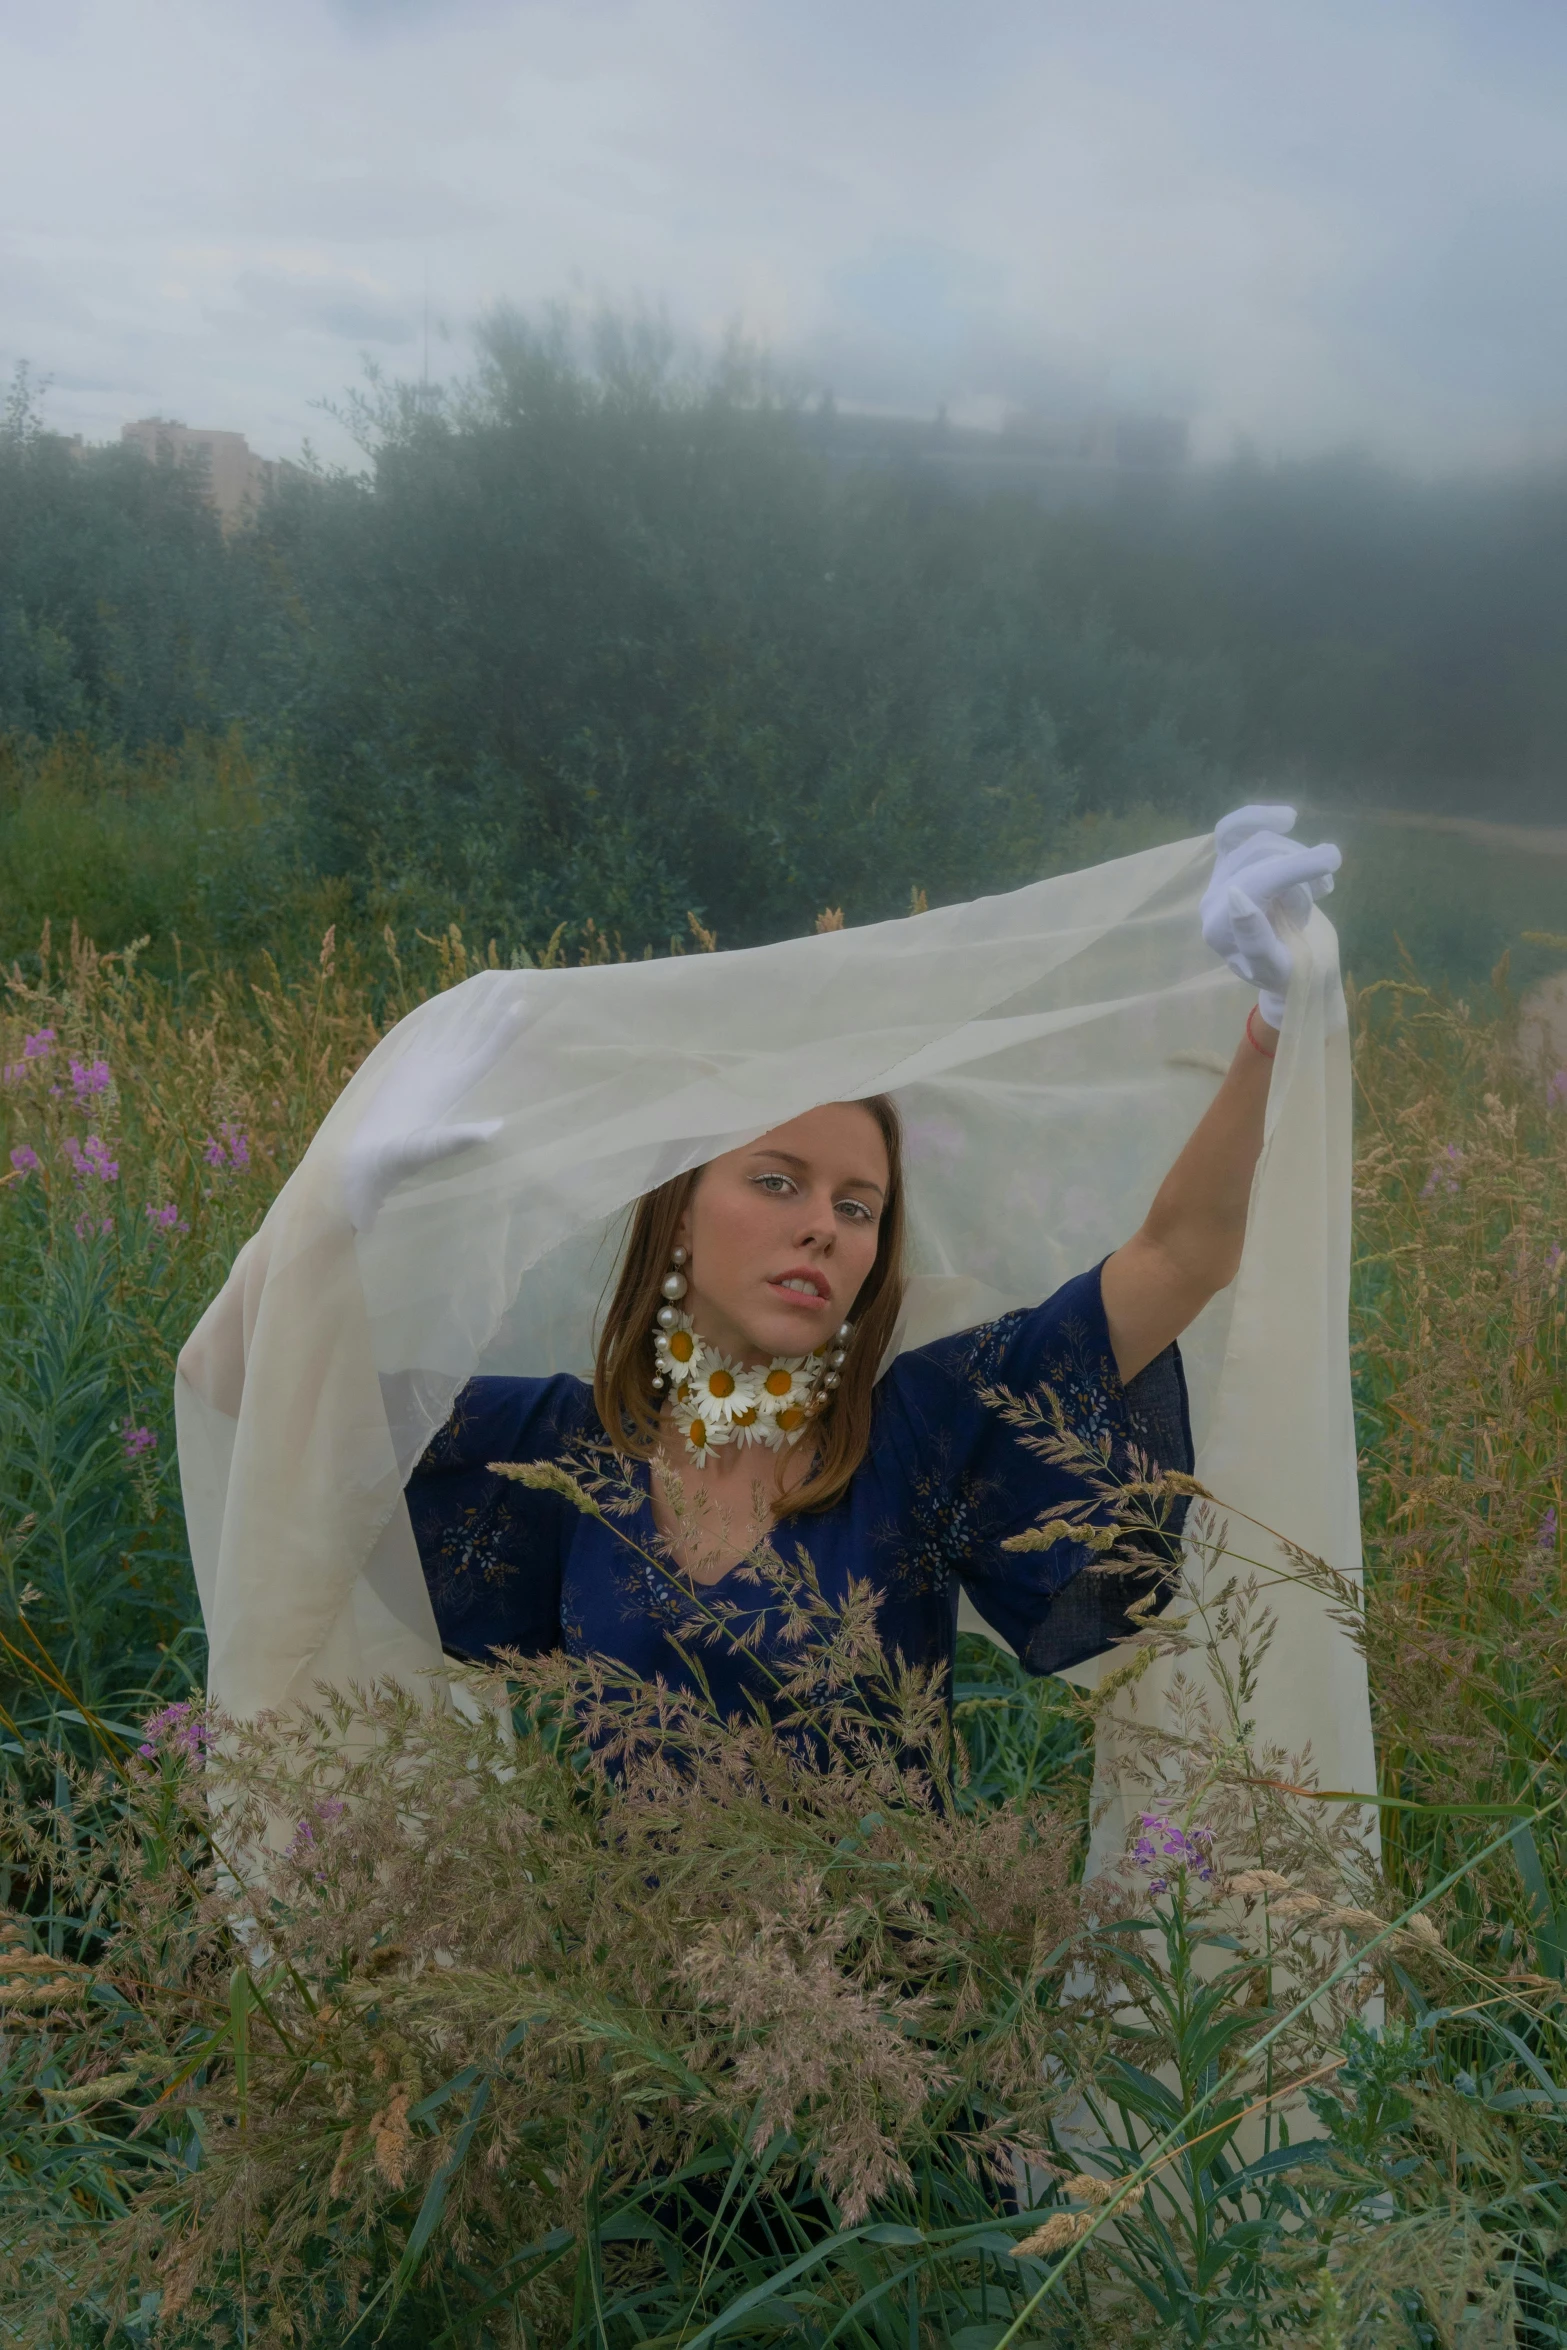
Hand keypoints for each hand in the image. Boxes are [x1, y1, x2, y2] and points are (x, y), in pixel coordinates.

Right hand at [342, 989, 529, 1234]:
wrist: (367, 1164)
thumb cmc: (398, 1161)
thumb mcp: (429, 1149)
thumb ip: (459, 1139)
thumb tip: (497, 1131)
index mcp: (458, 1088)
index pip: (488, 1051)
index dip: (505, 1028)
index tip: (523, 1004)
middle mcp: (448, 1075)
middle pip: (476, 1032)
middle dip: (493, 1006)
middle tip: (515, 975)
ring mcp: (428, 1070)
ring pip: (453, 1029)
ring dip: (471, 1006)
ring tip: (489, 979)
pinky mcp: (407, 1069)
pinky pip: (427, 1035)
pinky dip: (439, 1017)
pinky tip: (451, 1002)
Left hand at [1200, 803, 1340, 1028]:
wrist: (1291, 967)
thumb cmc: (1287, 973)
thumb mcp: (1279, 968)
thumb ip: (1256, 940)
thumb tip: (1236, 896)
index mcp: (1220, 929)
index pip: (1255, 885)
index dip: (1294, 869)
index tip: (1331, 859)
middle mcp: (1213, 900)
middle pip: (1260, 858)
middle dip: (1301, 868)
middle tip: (1326, 890)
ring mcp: (1220, 878)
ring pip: (1260, 841)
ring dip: (1298, 856)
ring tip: (1319, 885)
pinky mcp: (1230, 862)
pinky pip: (1232, 829)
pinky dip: (1258, 817)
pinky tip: (1288, 818)